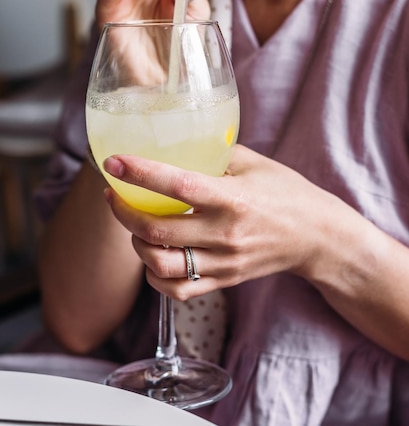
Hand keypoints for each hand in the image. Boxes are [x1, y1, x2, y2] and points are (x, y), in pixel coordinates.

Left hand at [102, 145, 336, 299]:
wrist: (316, 236)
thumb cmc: (286, 192)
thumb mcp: (253, 163)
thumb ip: (214, 154)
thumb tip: (176, 141)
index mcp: (233, 198)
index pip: (177, 185)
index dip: (140, 173)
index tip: (114, 162)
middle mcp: (225, 234)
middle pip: (157, 230)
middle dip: (124, 211)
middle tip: (116, 195)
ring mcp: (224, 263)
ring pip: (160, 265)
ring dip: (137, 244)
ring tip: (135, 225)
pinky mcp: (224, 280)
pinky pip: (177, 290)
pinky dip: (155, 276)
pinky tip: (154, 254)